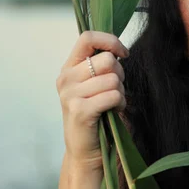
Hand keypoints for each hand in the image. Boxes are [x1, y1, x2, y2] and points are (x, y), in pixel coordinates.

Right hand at [56, 31, 128, 168]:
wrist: (86, 151)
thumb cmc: (97, 113)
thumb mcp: (95, 84)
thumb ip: (101, 65)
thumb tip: (119, 50)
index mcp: (69, 67)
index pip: (87, 37)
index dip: (110, 41)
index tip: (123, 54)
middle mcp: (66, 78)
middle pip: (107, 60)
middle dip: (120, 74)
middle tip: (114, 89)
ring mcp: (70, 95)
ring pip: (113, 79)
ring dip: (120, 92)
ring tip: (111, 103)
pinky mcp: (80, 110)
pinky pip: (113, 95)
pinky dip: (119, 103)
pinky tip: (112, 111)